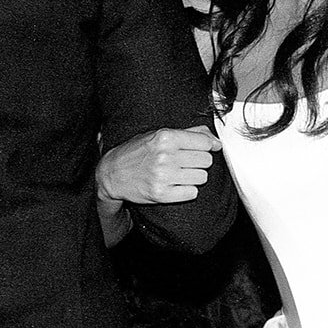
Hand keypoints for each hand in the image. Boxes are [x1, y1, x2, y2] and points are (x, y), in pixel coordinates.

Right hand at [96, 126, 222, 205]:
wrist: (112, 173)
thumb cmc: (136, 152)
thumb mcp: (159, 135)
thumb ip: (188, 133)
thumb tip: (214, 140)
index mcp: (165, 137)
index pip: (204, 142)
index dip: (207, 146)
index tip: (205, 149)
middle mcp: (165, 156)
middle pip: (206, 160)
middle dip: (199, 161)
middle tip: (186, 162)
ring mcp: (163, 176)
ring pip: (201, 177)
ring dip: (194, 176)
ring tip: (180, 173)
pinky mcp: (161, 194)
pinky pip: (192, 193)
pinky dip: (187, 190)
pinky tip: (176, 185)